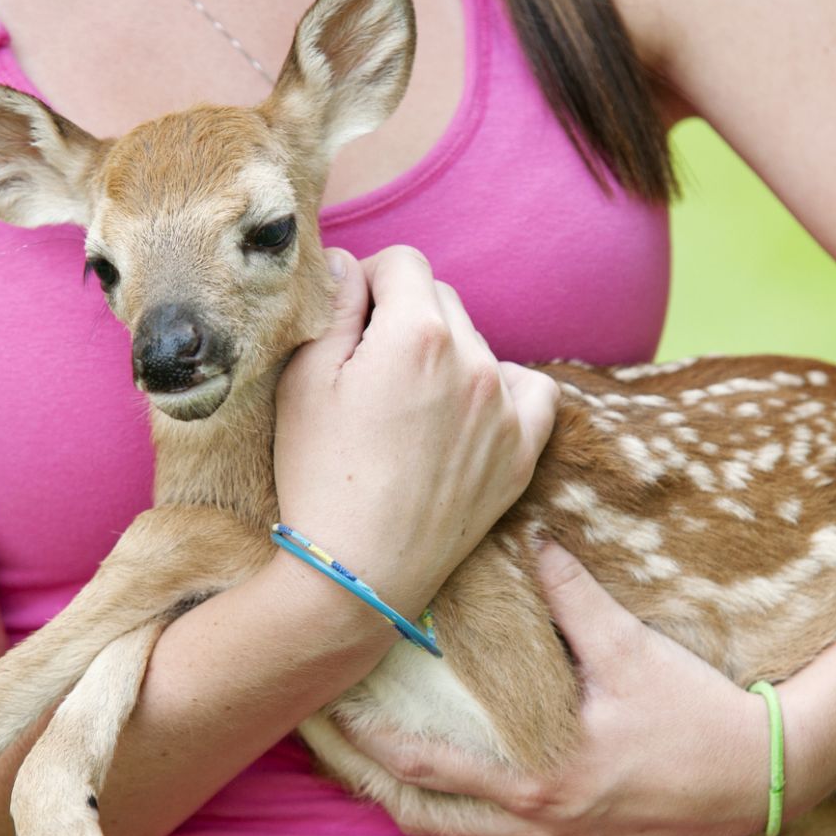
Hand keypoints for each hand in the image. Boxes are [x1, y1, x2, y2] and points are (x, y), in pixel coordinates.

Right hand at [274, 246, 557, 614]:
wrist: (359, 572)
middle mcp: (473, 361)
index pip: (402, 262)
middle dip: (407, 318)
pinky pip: (532, 389)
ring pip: (478, 344)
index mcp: (417, 333)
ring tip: (410, 409)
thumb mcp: (303, 381)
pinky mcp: (524, 450)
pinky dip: (503, 389)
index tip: (351, 323)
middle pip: (442, 299)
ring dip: (448, 356)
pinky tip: (468, 410)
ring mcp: (505, 407)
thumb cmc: (319, 476)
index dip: (368, 284)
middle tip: (372, 372)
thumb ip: (333, 307)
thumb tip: (351, 264)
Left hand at [349, 544, 794, 835]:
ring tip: (406, 774)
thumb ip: (570, 597)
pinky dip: (519, 831)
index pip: (426, 769)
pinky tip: (513, 795)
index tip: (336, 719)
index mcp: (539, 783)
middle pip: (434, 823)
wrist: (767, 773)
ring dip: (449, 812)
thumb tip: (529, 538)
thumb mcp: (630, 648)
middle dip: (382, 790)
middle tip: (343, 757)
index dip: (373, 744)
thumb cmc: (696, 707)